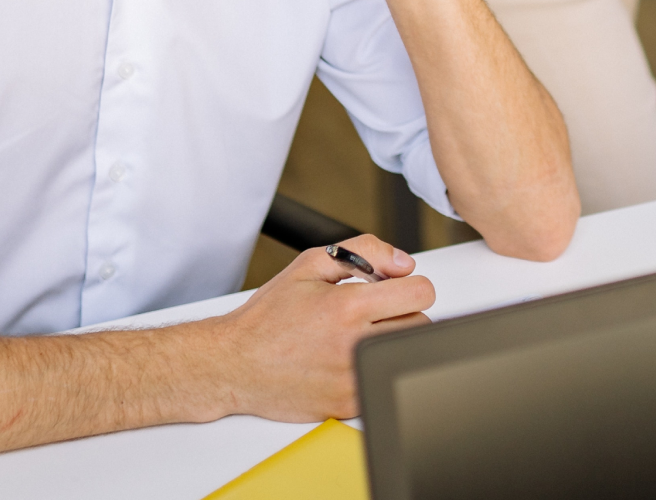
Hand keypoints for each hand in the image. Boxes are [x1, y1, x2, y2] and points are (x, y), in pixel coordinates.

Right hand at [205, 234, 430, 421]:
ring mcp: (353, 377)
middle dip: (402, 312)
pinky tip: (347, 359)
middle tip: (374, 312)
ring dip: (390, 341)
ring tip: (360, 334)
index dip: (410, 286)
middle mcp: (354, 344)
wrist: (233, 364)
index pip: (422, 293)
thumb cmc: (268, 317)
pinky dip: (372, 368)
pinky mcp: (348, 404)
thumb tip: (405, 263)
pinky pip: (382, 379)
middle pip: (420, 325)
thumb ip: (365, 252)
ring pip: (404, 354)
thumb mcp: (310, 265)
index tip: (394, 290)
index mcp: (348, 307)